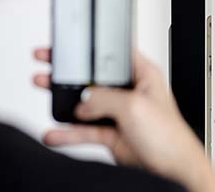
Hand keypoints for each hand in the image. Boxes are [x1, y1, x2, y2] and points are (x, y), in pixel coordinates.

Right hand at [33, 48, 214, 191]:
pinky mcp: (110, 132)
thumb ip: (105, 98)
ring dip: (64, 99)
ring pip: (85, 103)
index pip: (113, 55)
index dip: (93, 48)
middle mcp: (129, 91)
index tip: (72, 45)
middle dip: (70, 71)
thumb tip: (83, 100)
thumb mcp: (135, 106)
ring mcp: (118, 112)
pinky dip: (68, 132)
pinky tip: (54, 133)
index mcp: (142, 75)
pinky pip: (84, 129)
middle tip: (48, 62)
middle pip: (94, 77)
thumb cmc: (169, 136)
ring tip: (43, 88)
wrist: (172, 170)